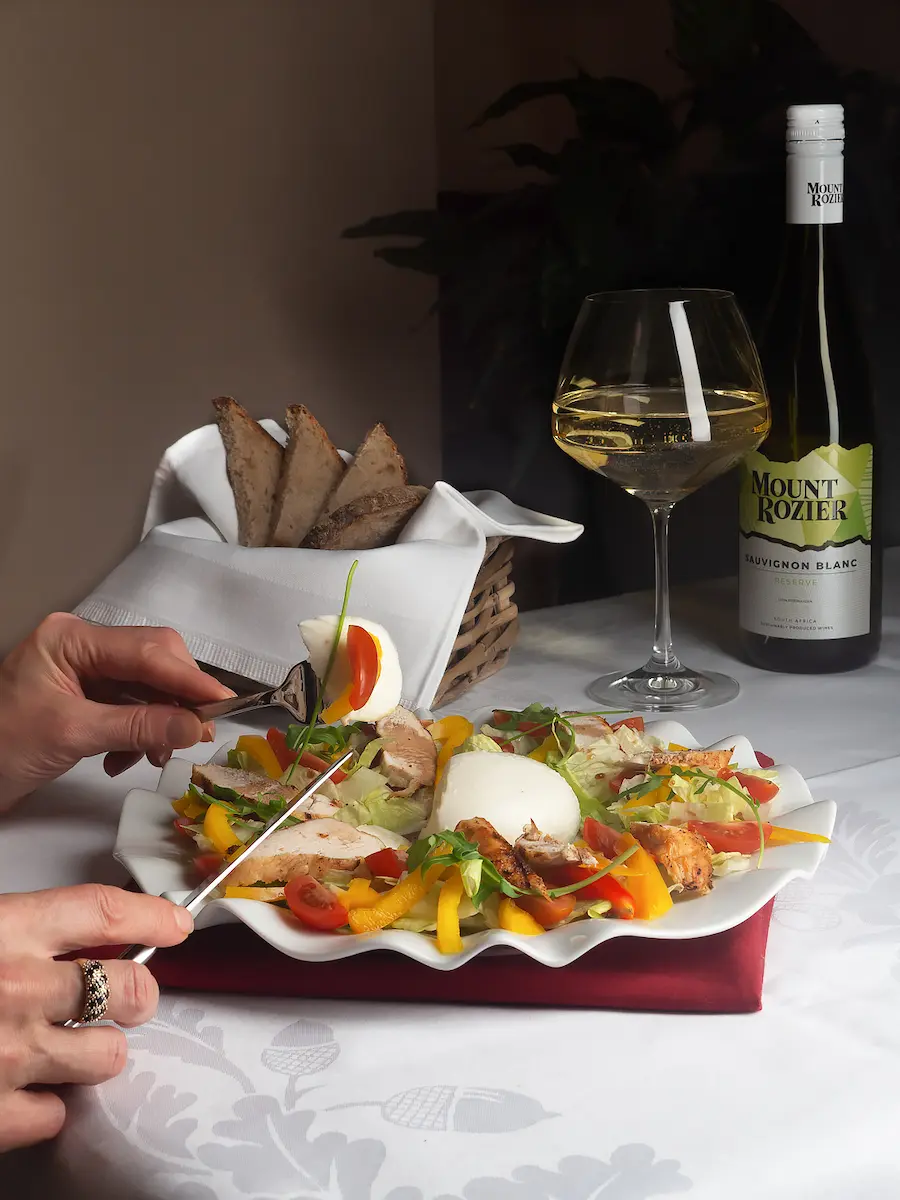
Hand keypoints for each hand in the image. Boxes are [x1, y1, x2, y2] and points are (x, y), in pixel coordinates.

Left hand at [0, 613, 232, 809]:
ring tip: (155, 756)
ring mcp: (84, 671)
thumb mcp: (72, 735)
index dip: (189, 678)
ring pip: (147, 687)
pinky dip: (139, 734)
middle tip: (197, 734)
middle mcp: (82, 646)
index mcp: (71, 638)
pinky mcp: (85, 698)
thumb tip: (195, 727)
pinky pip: (131, 707)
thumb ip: (138, 727)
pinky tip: (125, 758)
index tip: (223, 703)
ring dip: (158, 723)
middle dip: (176, 700)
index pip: (147, 650)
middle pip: (153, 662)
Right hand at [0, 883, 192, 1150]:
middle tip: (126, 999)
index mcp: (7, 931)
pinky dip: (45, 1106)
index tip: (178, 924)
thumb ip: (24, 933)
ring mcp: (11, 1055)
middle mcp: (20, 988)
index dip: (151, 917)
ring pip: (108, 1057)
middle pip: (130, 988)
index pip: (103, 911)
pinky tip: (24, 1089)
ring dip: (94, 1054)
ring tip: (63, 1048)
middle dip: (138, 995)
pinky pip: (56, 1116)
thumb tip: (73, 935)